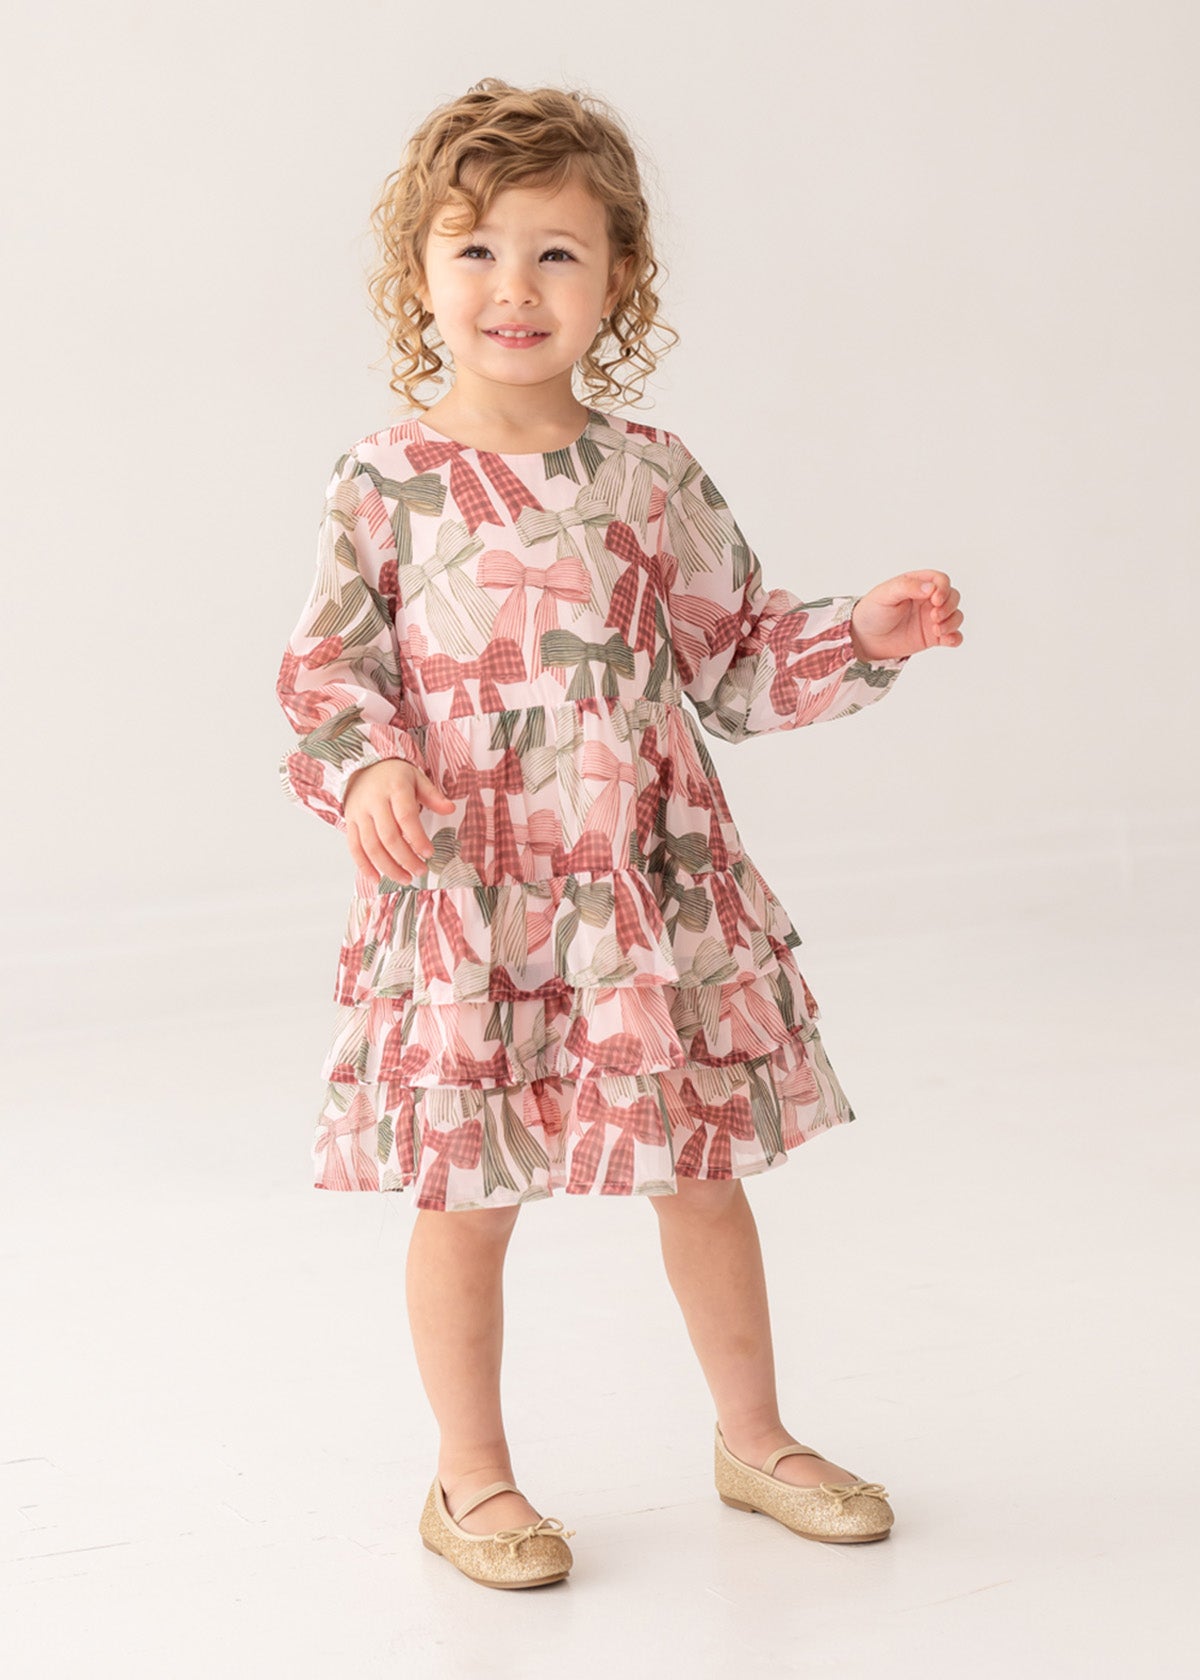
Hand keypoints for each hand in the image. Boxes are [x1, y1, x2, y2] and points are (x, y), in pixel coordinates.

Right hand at [343, 759, 455, 884]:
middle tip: (420, 871)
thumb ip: (433, 796)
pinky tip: (377, 879)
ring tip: (405, 878)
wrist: (364, 767)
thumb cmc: (394, 776)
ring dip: (388, 866)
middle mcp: (374, 801)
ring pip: (371, 846)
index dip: (417, 838)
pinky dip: (364, 866)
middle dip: (405, 858)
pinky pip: (354, 848)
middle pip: (388, 836)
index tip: (429, 853)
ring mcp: (359, 813)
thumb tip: (451, 809)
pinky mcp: (350, 823)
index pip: (406, 817)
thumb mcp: (417, 778)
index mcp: (394, 788)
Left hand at [850, 570, 964, 662]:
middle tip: (934, 617)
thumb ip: (907, 587)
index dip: (943, 588)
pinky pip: (953, 636)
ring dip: (952, 622)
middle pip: (953, 597)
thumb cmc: (872, 612)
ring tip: (936, 630)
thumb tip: (931, 588)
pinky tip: (946, 640)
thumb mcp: (885, 594)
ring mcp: (932, 618)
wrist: (864, 639)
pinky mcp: (933, 637)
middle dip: (949, 606)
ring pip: (956, 615)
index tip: (935, 599)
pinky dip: (955, 637)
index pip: (941, 580)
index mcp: (918, 584)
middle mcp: (928, 600)